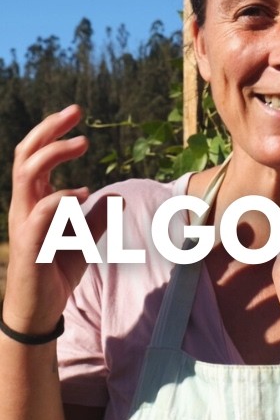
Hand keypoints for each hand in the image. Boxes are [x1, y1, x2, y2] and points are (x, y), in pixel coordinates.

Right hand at [4, 105, 108, 333]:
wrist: (41, 307)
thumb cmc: (57, 270)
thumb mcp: (84, 238)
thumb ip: (97, 217)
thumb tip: (116, 197)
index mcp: (35, 199)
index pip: (36, 155)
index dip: (52, 131)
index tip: (76, 113)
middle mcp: (24, 205)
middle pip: (25, 155)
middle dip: (49, 130)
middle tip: (76, 113)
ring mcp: (24, 222)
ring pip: (25, 175)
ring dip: (54, 154)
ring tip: (83, 144)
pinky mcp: (29, 243)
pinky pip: (40, 212)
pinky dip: (61, 198)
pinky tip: (83, 193)